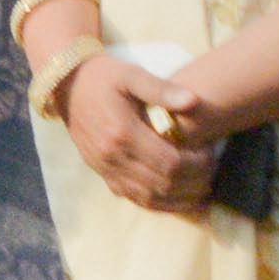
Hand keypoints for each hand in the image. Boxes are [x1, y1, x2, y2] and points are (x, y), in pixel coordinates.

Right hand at [57, 52, 218, 213]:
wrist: (65, 86)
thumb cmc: (103, 77)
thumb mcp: (131, 75)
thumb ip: (162, 89)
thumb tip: (194, 101)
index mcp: (122, 133)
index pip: (169, 162)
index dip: (197, 164)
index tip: (210, 153)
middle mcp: (111, 157)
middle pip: (163, 184)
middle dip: (194, 182)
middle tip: (213, 171)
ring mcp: (104, 168)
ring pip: (149, 197)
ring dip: (180, 199)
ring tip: (203, 190)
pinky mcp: (102, 173)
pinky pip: (133, 198)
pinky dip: (160, 204)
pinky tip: (178, 200)